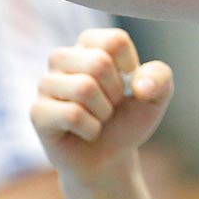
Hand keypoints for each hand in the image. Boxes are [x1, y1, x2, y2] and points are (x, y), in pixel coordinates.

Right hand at [31, 27, 174, 184]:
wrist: (109, 159)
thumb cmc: (127, 120)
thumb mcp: (156, 97)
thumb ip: (160, 78)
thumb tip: (140, 86)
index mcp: (89, 44)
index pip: (114, 40)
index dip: (131, 68)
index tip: (128, 83)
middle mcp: (62, 58)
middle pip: (98, 62)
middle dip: (116, 92)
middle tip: (111, 105)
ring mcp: (46, 85)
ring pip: (84, 88)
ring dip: (103, 112)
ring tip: (99, 118)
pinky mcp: (38, 112)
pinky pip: (71, 114)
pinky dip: (90, 129)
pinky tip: (87, 132)